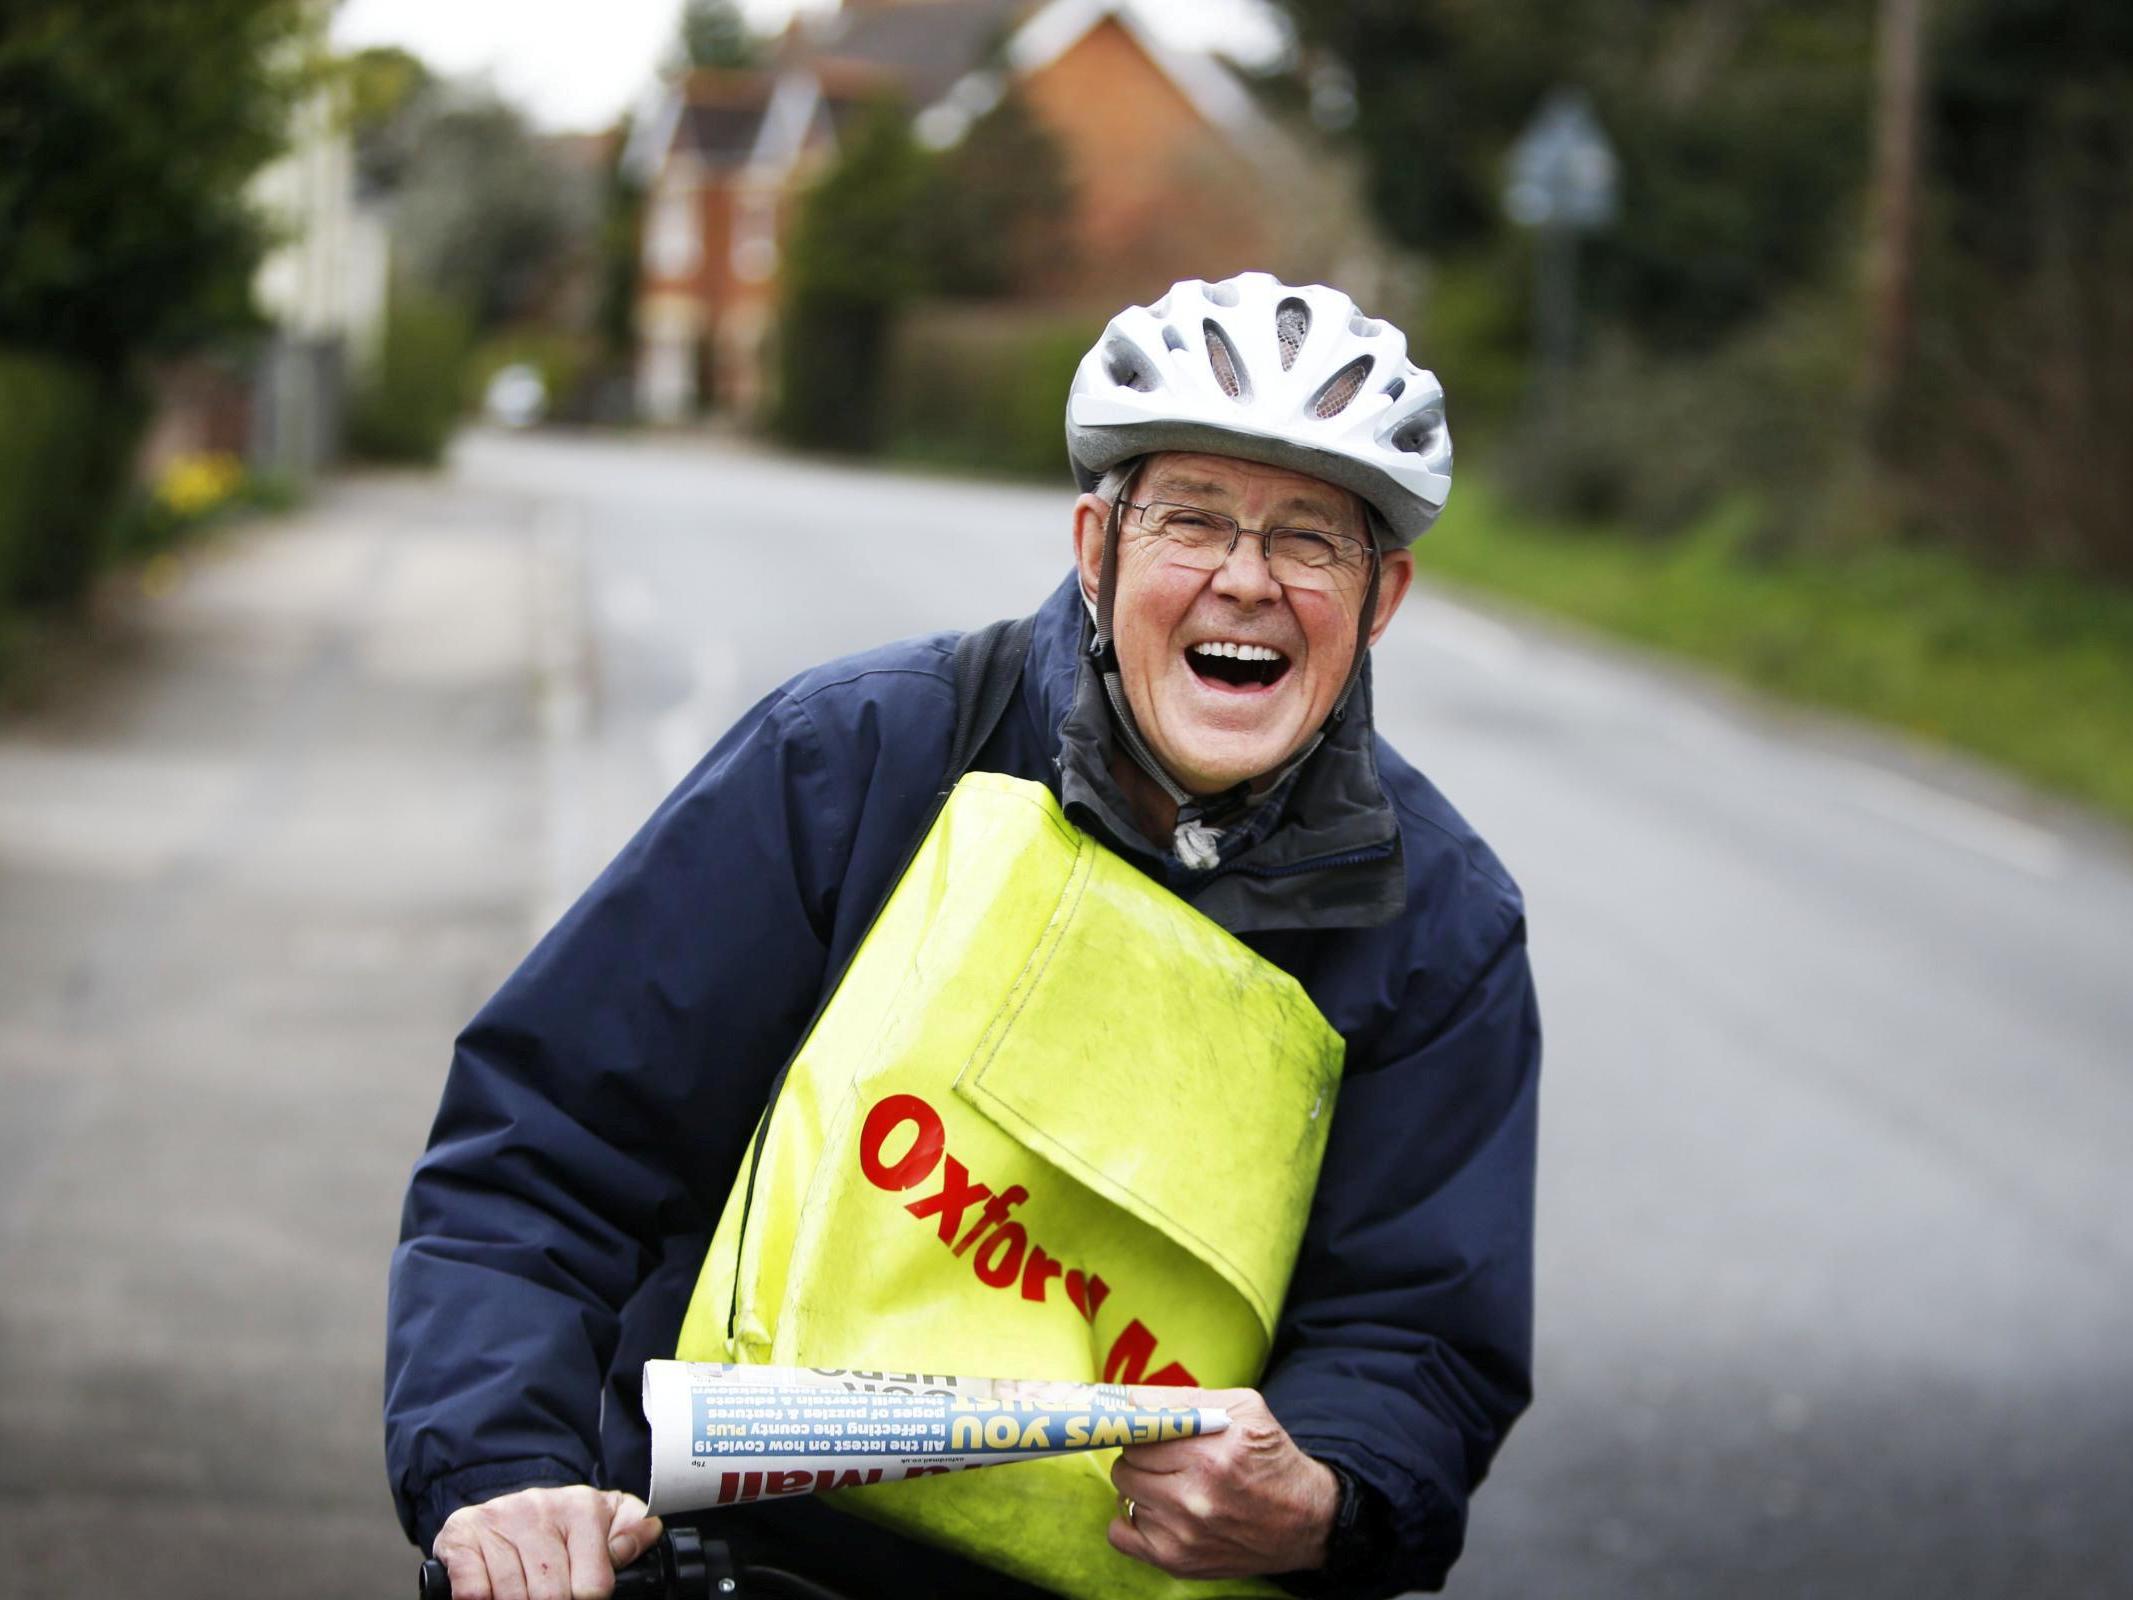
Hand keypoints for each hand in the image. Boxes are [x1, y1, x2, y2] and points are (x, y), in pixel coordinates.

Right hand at [432, 1485, 661, 1599]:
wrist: (509, 1508)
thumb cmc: (563, 1525)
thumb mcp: (606, 1520)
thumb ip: (630, 1530)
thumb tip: (648, 1534)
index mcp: (581, 1508)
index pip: (593, 1586)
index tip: (581, 1595)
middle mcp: (539, 1508)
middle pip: (551, 1596)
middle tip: (550, 1595)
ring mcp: (498, 1520)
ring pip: (513, 1597)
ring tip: (525, 1593)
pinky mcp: (462, 1535)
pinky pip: (473, 1590)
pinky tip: (493, 1594)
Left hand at [1107, 1387, 1338, 1579]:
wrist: (1304, 1520)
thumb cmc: (1271, 1458)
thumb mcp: (1244, 1410)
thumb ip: (1186, 1399)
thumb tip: (1133, 1398)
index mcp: (1210, 1454)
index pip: (1139, 1435)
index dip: (1144, 1430)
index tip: (1149, 1431)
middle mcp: (1194, 1498)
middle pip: (1126, 1466)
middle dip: (1142, 1457)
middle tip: (1167, 1458)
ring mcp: (1183, 1534)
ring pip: (1125, 1496)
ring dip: (1142, 1487)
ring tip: (1172, 1484)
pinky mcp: (1177, 1561)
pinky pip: (1120, 1535)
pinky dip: (1131, 1521)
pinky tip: (1157, 1511)